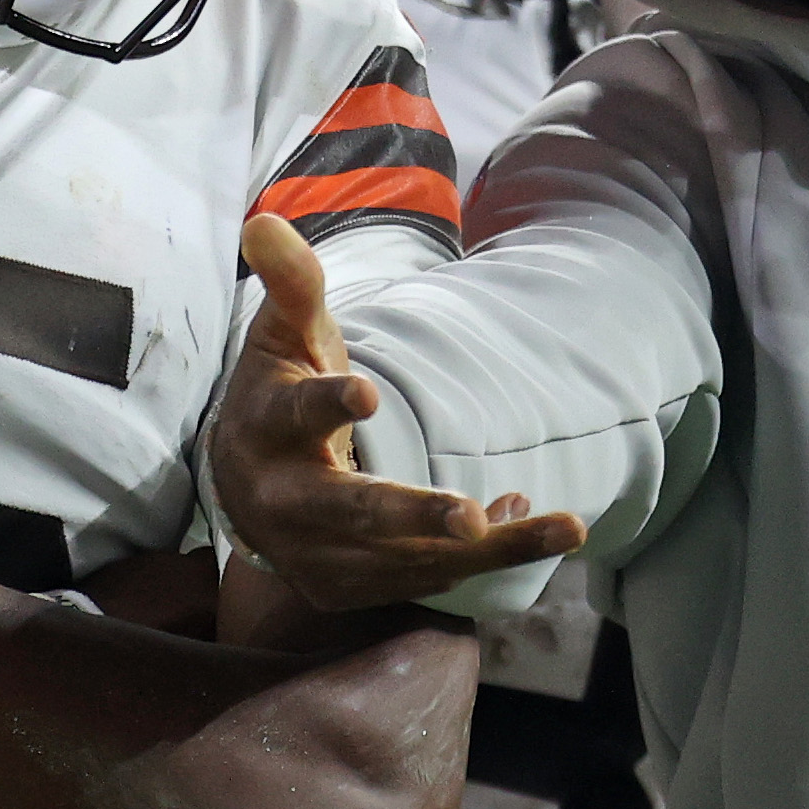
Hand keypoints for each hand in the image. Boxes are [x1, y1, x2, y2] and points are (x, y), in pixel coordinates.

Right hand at [216, 213, 583, 612]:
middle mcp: (286, 501)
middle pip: (352, 511)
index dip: (329, 402)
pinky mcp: (346, 588)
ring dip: (488, 548)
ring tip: (564, 528)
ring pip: (405, 559)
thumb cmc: (280, 392)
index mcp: (267, 428)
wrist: (244, 486)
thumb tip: (266, 220)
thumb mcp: (284, 334)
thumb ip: (292, 283)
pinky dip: (480, 558)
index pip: (296, 414)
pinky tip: (527, 526)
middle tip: (469, 517)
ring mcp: (315, 554)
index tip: (367, 394)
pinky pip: (421, 578)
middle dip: (412, 516)